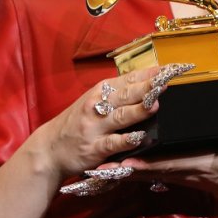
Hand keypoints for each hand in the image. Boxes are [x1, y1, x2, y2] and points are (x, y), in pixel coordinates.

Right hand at [38, 63, 193, 178]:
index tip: (169, 69)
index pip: (128, 79)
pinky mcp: (94, 148)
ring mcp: (95, 127)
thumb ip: (117, 93)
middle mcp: (97, 106)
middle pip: (126, 94)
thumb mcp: (93, 101)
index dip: (149, 73)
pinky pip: (113, 143)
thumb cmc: (76, 123)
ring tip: (155, 105)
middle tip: (165, 82)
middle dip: (147, 87)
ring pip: (121, 117)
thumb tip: (147, 81)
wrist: (49, 148)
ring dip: (138, 110)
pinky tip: (139, 138)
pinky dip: (126, 141)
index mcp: (100, 91)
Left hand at [74, 134, 217, 203]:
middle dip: (125, 167)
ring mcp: (184, 172)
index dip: (148, 162)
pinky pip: (156, 169)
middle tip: (97, 166)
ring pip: (150, 169)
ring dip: (125, 168)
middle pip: (151, 168)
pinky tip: (120, 162)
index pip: (170, 163)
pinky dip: (138, 166)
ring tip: (98, 166)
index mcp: (203, 163)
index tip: (125, 161)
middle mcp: (188, 170)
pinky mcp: (183, 171)